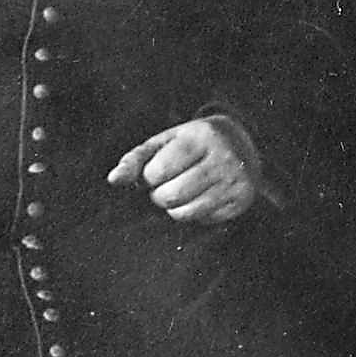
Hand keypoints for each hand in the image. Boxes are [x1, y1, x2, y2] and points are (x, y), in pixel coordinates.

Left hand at [108, 117, 259, 224]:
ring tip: (182, 192)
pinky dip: (195, 212)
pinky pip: (204, 219)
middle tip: (168, 184)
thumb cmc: (192, 143)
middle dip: (160, 195)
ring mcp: (235, 180)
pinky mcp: (242, 199)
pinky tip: (201, 196)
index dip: (149, 177)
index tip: (157, 170)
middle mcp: (224, 157)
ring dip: (174, 207)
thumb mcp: (165, 142)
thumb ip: (135, 159)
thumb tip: (113, 180)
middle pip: (171, 195)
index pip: (158, 172)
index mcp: (201, 137)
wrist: (242, 141)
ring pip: (186, 212)